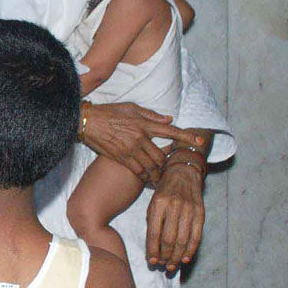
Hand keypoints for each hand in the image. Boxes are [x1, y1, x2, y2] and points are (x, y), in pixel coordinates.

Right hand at [80, 102, 204, 183]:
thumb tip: (169, 119)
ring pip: (151, 166)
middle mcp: (139, 137)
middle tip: (173, 169)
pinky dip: (146, 177)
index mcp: (144, 123)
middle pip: (161, 155)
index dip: (187, 137)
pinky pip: (138, 170)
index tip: (200, 142)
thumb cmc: (108, 112)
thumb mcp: (131, 107)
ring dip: (158, 174)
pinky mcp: (121, 158)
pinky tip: (149, 180)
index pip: (171, 131)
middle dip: (168, 164)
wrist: (87, 122)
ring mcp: (130, 149)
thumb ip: (151, 114)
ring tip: (162, 179)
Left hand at [146, 159, 204, 270]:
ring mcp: (189, 210)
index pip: (154, 232)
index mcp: (158, 204)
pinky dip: (191, 250)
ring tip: (172, 266)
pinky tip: (185, 258)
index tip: (151, 261)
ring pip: (183, 240)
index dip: (153, 249)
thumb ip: (152, 223)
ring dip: (177, 257)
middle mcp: (174, 207)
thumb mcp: (152, 203)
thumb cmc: (164, 191)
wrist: (183, 173)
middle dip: (165, 256)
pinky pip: (196, 236)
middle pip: (169, 239)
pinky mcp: (200, 213)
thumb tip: (153, 248)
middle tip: (162, 266)